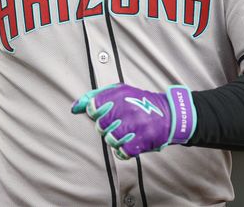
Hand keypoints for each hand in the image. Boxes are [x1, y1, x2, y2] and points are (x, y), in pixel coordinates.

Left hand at [71, 83, 195, 159]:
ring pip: (110, 139)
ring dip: (116, 139)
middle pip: (100, 125)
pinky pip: (121, 151)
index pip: (93, 107)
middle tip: (120, 122)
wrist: (169, 115)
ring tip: (127, 132)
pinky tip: (130, 142)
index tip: (106, 112)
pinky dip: (123, 150)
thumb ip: (94, 97)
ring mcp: (134, 126)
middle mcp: (126, 109)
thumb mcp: (119, 92)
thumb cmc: (140, 102)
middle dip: (107, 126)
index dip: (97, 112)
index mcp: (119, 95)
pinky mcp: (141, 141)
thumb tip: (74, 108)